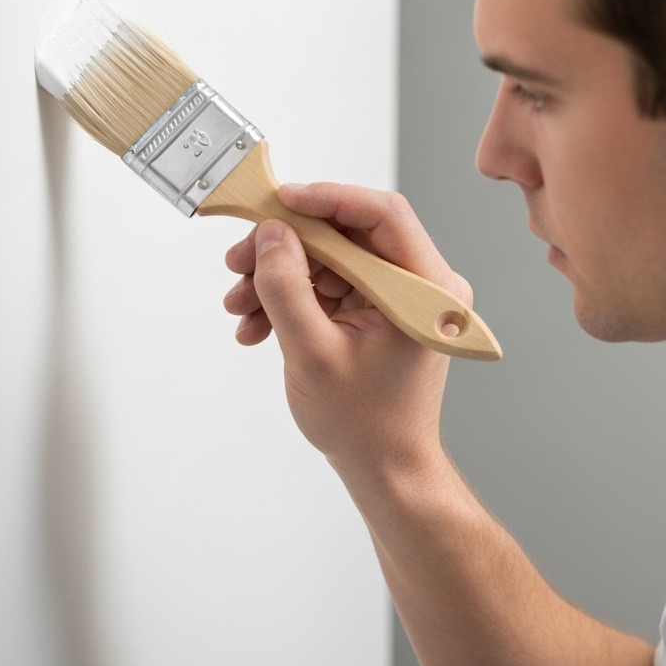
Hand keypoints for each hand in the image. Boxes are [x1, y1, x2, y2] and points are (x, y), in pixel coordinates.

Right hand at [223, 183, 471, 478]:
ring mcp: (398, 296)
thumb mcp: (313, 353)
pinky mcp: (378, 309)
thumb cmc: (366, 424)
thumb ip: (287, 287)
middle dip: (288, 246)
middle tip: (238, 260)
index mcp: (427, 289)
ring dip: (280, 276)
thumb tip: (272, 234)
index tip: (279, 201)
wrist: (385, 467)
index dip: (328, 199)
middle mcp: (420, 284)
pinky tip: (256, 324)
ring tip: (238, 305)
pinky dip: (292, 297)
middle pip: (350, 235)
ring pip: (333, 259)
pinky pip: (331, 285)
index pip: (383, 215)